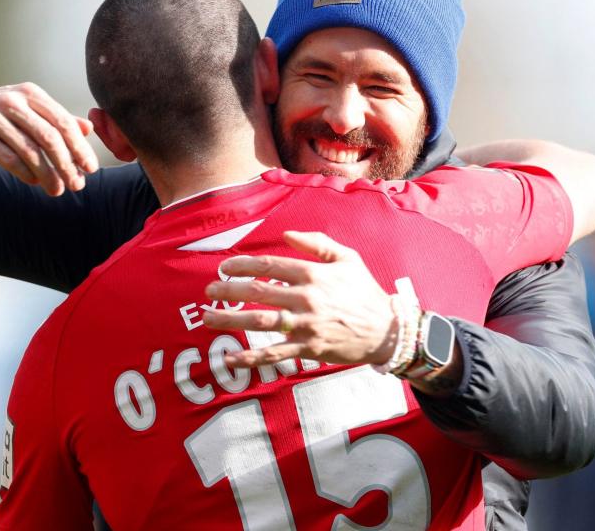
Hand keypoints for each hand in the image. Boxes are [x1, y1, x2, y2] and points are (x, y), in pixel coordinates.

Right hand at [0, 83, 98, 195]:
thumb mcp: (27, 108)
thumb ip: (57, 118)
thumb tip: (89, 129)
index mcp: (31, 93)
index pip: (63, 122)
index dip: (80, 147)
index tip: (91, 168)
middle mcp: (13, 101)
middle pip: (50, 137)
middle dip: (67, 164)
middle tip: (77, 184)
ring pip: (30, 151)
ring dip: (48, 174)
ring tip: (58, 190)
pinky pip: (9, 159)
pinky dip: (25, 173)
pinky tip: (34, 182)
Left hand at [202, 231, 396, 367]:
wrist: (387, 330)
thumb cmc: (364, 291)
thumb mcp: (347, 258)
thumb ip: (317, 243)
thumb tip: (287, 235)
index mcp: (314, 274)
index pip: (269, 265)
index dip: (242, 266)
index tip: (224, 268)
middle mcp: (307, 298)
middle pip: (258, 292)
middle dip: (228, 291)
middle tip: (208, 291)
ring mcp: (306, 325)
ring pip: (260, 322)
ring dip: (230, 320)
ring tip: (208, 318)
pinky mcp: (308, 349)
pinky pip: (274, 354)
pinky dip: (250, 357)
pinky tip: (229, 359)